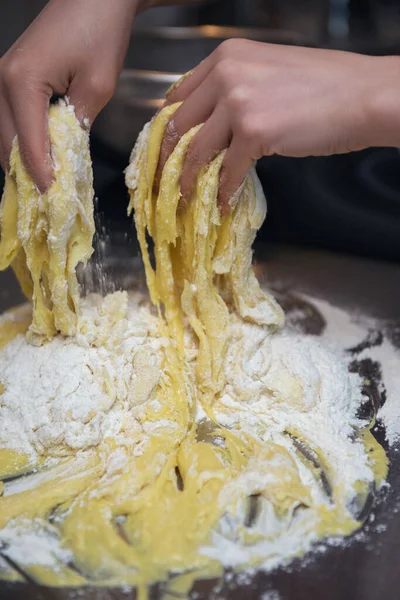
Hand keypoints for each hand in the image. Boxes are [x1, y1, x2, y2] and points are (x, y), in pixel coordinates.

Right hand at [0, 0, 138, 191]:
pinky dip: (25, 142)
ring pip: (5, 135)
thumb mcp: (96, 86)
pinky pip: (13, 121)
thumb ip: (77, 126)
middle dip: (27, 173)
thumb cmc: (99, 33)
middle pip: (7, 143)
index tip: (53, 199)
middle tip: (49, 200)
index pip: (28, 143)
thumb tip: (66, 158)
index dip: (41, 175)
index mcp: (21, 82)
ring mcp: (3, 78)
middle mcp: (3, 81)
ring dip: (23, 161)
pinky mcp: (12, 78)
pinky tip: (43, 157)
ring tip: (47, 184)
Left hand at [157, 39, 399, 212]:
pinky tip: (224, 202)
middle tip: (166, 180)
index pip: (180, 96)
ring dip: (190, 181)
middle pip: (180, 125)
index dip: (168, 129)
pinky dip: (224, 191)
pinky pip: (228, 170)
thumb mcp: (267, 72)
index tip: (165, 151)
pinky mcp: (254, 132)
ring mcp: (238, 103)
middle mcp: (226, 74)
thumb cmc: (324, 85)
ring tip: (187, 198)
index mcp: (225, 56)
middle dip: (169, 159)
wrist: (362, 95)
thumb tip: (211, 124)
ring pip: (197, 151)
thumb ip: (233, 90)